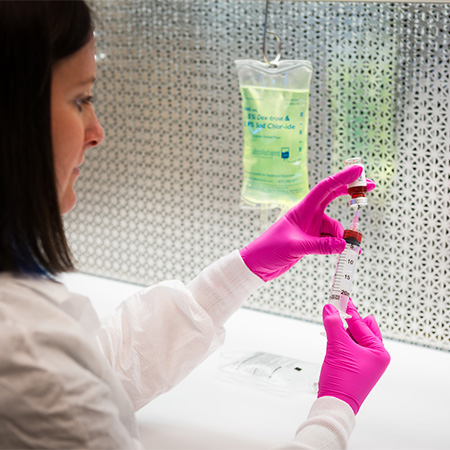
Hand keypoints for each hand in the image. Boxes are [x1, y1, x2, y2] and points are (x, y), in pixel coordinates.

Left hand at [239, 165, 374, 280]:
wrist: (257, 265)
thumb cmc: (269, 250)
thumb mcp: (295, 247)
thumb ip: (320, 246)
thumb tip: (343, 245)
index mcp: (302, 209)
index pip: (325, 188)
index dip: (342, 178)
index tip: (359, 170)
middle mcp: (308, 215)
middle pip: (333, 197)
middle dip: (350, 193)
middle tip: (369, 189)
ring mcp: (310, 227)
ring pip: (334, 227)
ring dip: (340, 236)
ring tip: (341, 249)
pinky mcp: (311, 239)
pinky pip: (330, 239)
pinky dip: (336, 245)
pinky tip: (339, 253)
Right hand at [318, 299, 390, 413]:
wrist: (335, 404)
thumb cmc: (343, 381)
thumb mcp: (337, 347)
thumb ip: (333, 325)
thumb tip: (329, 309)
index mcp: (379, 352)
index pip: (362, 324)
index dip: (349, 311)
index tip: (341, 298)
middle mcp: (375, 356)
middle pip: (361, 329)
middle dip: (348, 321)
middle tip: (335, 309)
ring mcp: (366, 362)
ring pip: (353, 337)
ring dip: (342, 331)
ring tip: (330, 326)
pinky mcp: (355, 366)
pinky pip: (349, 346)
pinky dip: (340, 340)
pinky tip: (331, 338)